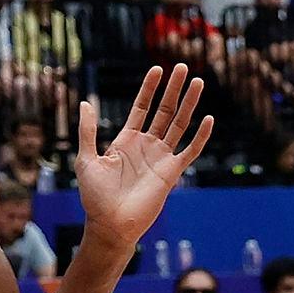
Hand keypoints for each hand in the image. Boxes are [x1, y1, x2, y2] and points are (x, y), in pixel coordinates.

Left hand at [74, 65, 212, 246]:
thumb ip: (88, 131)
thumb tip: (85, 102)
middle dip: (174, 89)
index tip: (157, 69)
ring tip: (198, 82)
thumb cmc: (95, 197)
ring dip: (189, 104)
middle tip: (183, 67)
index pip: (142, 107)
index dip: (149, 89)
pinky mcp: (172, 172)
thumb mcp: (86, 160)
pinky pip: (190, 151)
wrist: (110, 225)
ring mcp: (161, 157)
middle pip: (164, 110)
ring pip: (179, 124)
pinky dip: (200, 136)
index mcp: (127, 140)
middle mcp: (147, 145)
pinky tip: (208, 119)